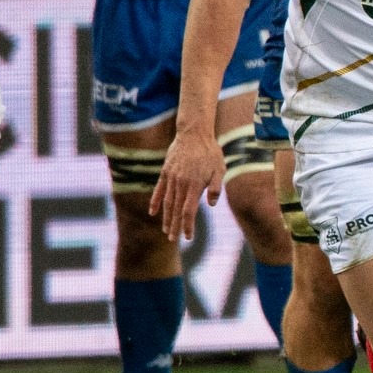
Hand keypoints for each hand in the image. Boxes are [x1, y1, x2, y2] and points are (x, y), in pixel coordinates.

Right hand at [148, 128, 223, 242]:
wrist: (194, 133)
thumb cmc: (210, 152)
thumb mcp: (220, 169)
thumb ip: (215, 187)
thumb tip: (211, 205)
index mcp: (194, 185)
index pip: (188, 211)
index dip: (187, 226)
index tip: (187, 237)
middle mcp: (181, 184)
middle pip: (176, 210)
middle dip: (175, 226)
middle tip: (173, 239)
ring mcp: (171, 178)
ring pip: (167, 202)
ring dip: (166, 217)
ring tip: (166, 230)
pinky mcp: (165, 172)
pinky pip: (159, 190)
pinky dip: (155, 201)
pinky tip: (152, 212)